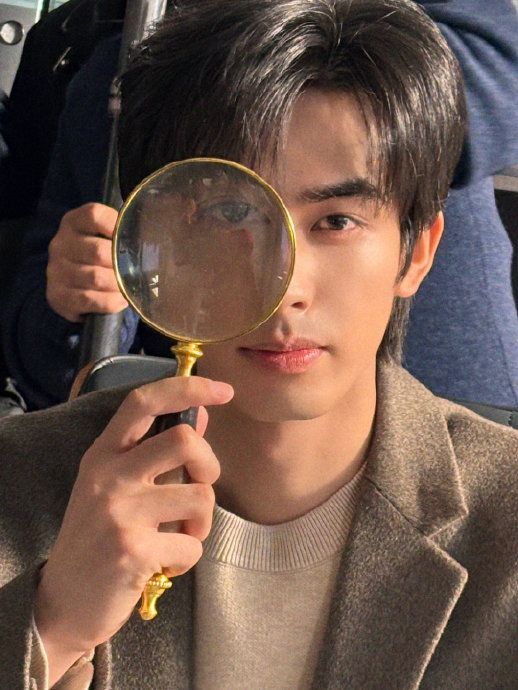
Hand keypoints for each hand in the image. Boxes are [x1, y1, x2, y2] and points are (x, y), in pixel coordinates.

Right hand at [34, 376, 233, 684]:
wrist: (63, 601)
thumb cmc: (98, 537)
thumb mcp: (116, 486)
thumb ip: (156, 449)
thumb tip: (200, 415)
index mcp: (103, 454)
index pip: (144, 401)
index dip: (188, 388)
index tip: (223, 390)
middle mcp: (108, 476)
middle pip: (184, 440)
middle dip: (209, 465)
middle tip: (199, 488)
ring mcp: (119, 513)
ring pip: (200, 496)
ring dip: (202, 522)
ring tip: (181, 536)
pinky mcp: (132, 550)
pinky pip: (192, 544)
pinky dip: (188, 557)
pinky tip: (165, 564)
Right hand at [46, 202, 127, 321]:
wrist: (74, 288)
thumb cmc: (99, 258)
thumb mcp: (105, 238)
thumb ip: (122, 233)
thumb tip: (151, 236)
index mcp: (73, 223)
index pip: (94, 215)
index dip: (116, 226)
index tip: (132, 239)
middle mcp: (60, 244)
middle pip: (98, 251)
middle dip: (122, 264)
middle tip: (136, 271)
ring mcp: (56, 271)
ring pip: (96, 277)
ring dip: (119, 285)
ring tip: (129, 288)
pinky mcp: (59, 296)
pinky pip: (90, 300)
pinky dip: (111, 302)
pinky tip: (120, 301)